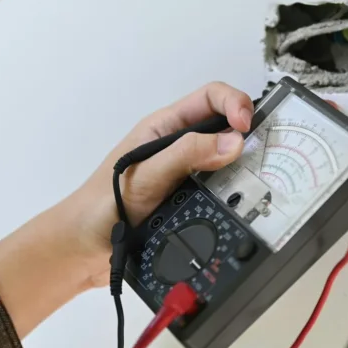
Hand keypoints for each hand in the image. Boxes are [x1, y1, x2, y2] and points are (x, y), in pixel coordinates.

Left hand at [0, 82, 251, 336]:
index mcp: (164, 128)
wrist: (84, 249)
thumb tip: (234, 141)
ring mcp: (183, 175)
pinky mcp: (187, 202)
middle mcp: (176, 147)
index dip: (235, 104)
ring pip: (225, 161)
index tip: (247, 127)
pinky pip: (219, 191)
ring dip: (241, 167)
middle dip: (246, 135)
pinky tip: (241, 206)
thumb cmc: (102, 206)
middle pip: (224, 128)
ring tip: (258, 180)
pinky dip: (234, 195)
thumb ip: (188, 154)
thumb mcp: (148, 174)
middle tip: (263, 154)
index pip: (210, 98)